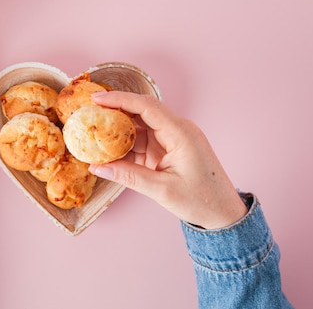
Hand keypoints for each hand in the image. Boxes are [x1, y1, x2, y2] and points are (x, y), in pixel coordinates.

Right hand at [89, 91, 247, 228]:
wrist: (223, 213)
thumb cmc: (201, 200)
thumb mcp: (161, 190)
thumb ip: (128, 176)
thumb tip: (97, 167)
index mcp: (181, 133)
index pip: (146, 106)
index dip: (120, 99)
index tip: (96, 98)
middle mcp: (178, 130)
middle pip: (142, 111)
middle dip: (115, 110)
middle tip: (89, 111)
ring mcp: (173, 139)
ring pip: (140, 127)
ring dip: (118, 130)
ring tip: (93, 131)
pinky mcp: (168, 150)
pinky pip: (143, 141)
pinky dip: (126, 146)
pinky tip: (109, 151)